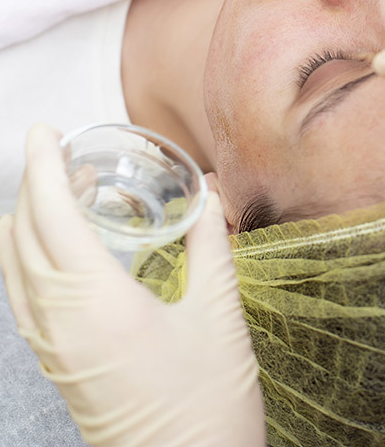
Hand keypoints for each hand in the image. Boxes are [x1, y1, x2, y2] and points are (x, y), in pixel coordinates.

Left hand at [0, 124, 264, 446]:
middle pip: (21, 237)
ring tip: (64, 193)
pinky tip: (63, 249)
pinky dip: (31, 254)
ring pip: (15, 268)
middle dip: (34, 186)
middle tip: (65, 155)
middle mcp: (57, 322)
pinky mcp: (57, 364)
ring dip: (29, 220)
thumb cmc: (206, 400)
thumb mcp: (218, 316)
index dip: (43, 166)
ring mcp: (50, 348)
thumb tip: (210, 194)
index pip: (51, 216)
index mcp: (95, 303)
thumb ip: (210, 245)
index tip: (45, 130)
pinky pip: (24, 294)